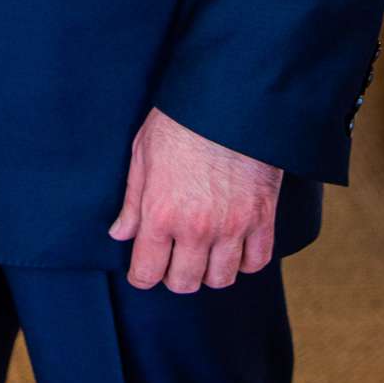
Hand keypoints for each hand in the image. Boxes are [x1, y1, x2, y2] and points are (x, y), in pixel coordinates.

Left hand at [109, 107, 281, 292]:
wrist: (228, 99)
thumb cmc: (179, 121)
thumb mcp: (142, 155)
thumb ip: (132, 202)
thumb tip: (120, 232)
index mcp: (161, 214)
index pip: (147, 273)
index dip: (142, 277)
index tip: (144, 271)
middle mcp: (196, 229)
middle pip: (185, 283)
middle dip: (175, 276)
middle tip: (174, 259)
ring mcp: (233, 226)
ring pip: (222, 278)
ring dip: (210, 271)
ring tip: (205, 253)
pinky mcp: (263, 217)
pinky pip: (257, 261)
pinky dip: (246, 261)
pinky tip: (235, 247)